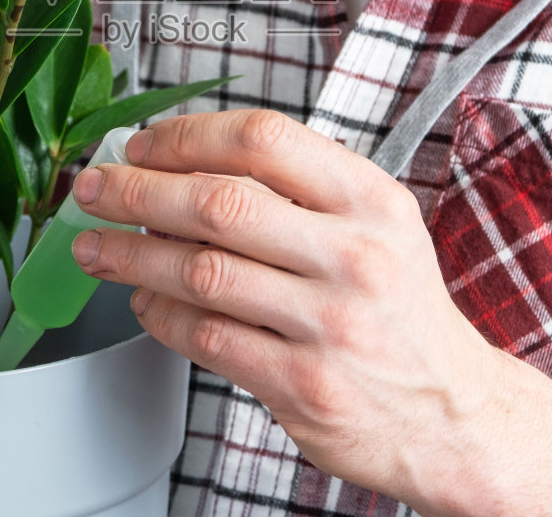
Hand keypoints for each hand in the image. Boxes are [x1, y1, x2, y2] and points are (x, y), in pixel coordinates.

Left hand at [67, 108, 551, 516]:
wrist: (456, 416)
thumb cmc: (401, 313)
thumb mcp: (379, 228)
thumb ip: (300, 192)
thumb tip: (184, 165)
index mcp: (372, 201)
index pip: (265, 140)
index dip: (188, 136)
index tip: (143, 145)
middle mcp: (356, 256)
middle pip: (220, 202)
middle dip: (138, 191)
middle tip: (95, 189)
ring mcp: (331, 324)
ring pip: (202, 272)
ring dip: (131, 255)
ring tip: (95, 248)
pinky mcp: (305, 385)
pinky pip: (207, 338)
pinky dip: (161, 316)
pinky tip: (145, 301)